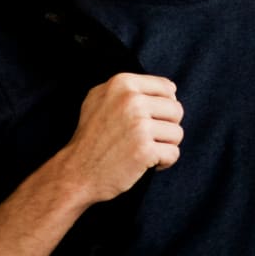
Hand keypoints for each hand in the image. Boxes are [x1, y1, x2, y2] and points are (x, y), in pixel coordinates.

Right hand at [58, 73, 183, 202]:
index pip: (168, 88)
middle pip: (176, 110)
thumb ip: (128, 89)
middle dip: (166, 126)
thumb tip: (170, 88)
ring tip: (146, 150)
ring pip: (177, 133)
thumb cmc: (90, 137)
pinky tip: (147, 163)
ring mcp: (139, 125)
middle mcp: (132, 100)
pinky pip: (173, 153)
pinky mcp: (145, 150)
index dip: (164, 106)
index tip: (151, 119)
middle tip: (148, 138)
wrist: (76, 171)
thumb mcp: (98, 99)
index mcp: (122, 83)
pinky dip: (164, 162)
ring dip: (165, 145)